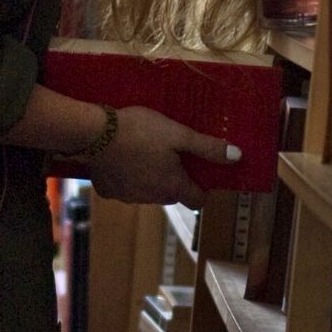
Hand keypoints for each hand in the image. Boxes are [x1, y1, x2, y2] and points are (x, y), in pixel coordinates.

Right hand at [85, 106, 235, 207]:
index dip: (202, 188)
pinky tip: (123, 159)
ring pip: (148, 192)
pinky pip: (124, 188)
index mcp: (172, 186)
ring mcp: (127, 197)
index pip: (197, 200)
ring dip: (151, 179)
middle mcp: (151, 198)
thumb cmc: (140, 131)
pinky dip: (127, 178)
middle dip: (175, 179)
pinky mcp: (107, 191)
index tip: (199, 171)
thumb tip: (237, 157)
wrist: (94, 133)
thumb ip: (207, 148)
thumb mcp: (178, 134)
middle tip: (171, 154)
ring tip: (145, 152)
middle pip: (172, 195)